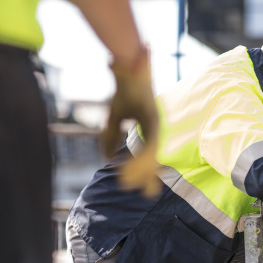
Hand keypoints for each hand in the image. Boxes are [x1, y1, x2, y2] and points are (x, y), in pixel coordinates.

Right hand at [102, 46, 160, 197]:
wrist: (128, 67)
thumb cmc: (123, 91)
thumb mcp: (114, 118)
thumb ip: (110, 138)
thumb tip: (106, 158)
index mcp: (149, 128)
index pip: (149, 155)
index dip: (148, 172)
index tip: (148, 189)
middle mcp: (155, 127)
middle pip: (154, 157)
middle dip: (149, 177)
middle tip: (149, 195)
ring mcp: (156, 123)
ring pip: (152, 153)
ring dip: (141, 169)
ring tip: (130, 184)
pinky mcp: (152, 118)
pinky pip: (149, 142)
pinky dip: (141, 155)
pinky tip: (137, 167)